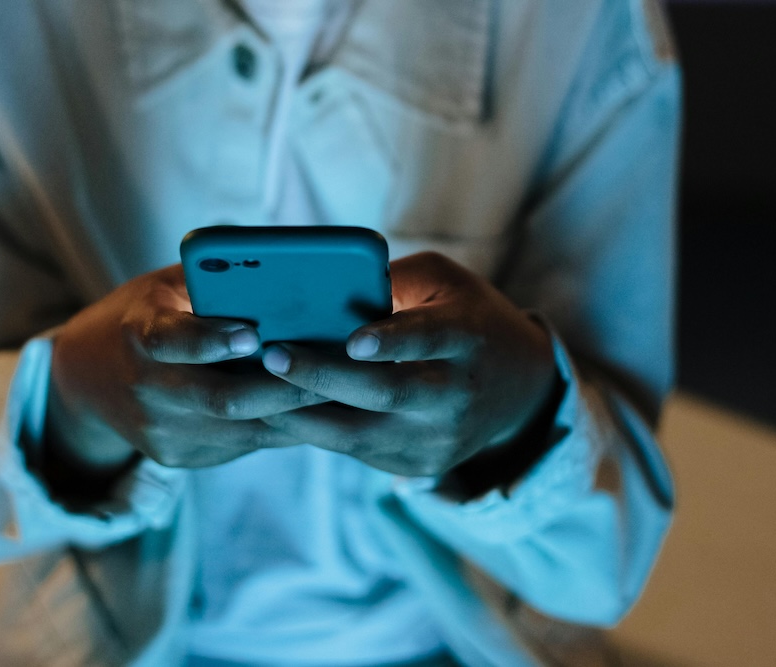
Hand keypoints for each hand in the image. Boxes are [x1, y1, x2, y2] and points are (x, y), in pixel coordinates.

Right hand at [46, 264, 325, 472]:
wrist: (84, 379)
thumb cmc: (144, 315)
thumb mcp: (165, 288)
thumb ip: (212, 284)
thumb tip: (287, 277)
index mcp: (138, 334)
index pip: (170, 341)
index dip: (211, 341)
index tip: (254, 335)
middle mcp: (145, 389)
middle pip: (221, 399)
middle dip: (283, 387)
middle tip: (334, 370)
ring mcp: (160, 430)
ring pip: (240, 430)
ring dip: (292, 414)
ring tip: (338, 392)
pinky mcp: (176, 456)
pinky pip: (238, 445)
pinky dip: (277, 429)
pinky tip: (309, 412)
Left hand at [259, 252, 556, 476]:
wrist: (520, 390)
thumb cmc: (466, 317)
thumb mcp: (444, 282)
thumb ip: (392, 281)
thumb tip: (323, 289)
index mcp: (467, 338)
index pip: (429, 340)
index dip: (392, 341)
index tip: (352, 341)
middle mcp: (456, 394)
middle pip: (386, 392)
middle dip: (323, 377)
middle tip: (271, 356)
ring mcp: (437, 438)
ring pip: (360, 435)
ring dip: (302, 415)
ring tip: (255, 392)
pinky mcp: (418, 466)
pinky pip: (356, 451)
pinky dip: (313, 433)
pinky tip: (275, 414)